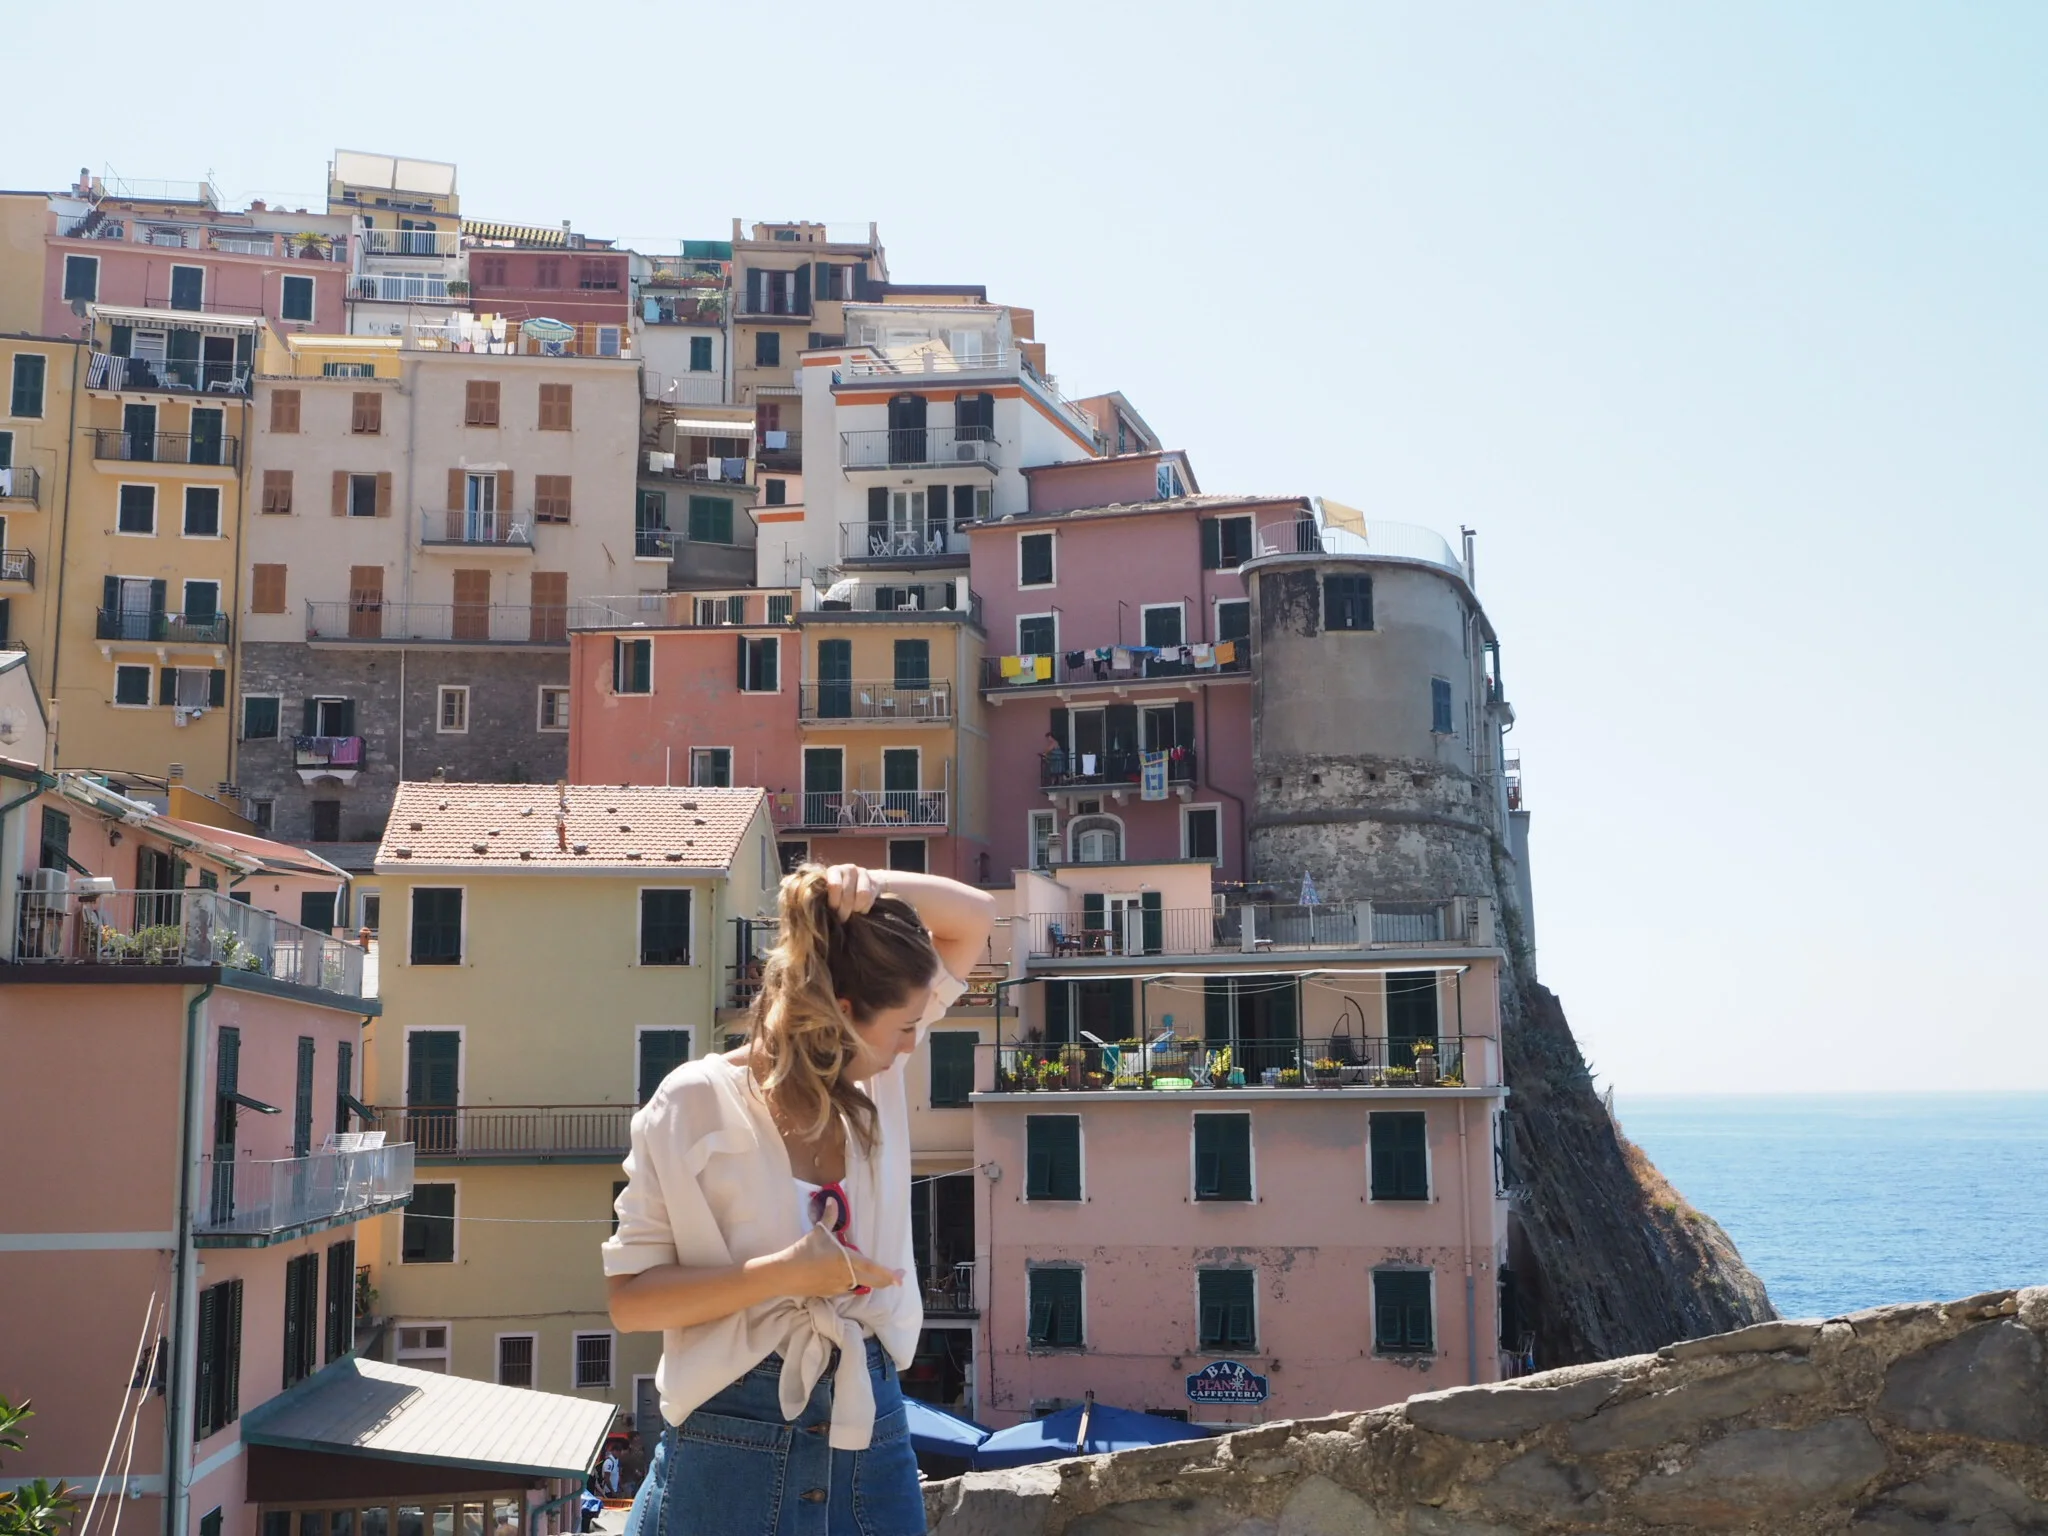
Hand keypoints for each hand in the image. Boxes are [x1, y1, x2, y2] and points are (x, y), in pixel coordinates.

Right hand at [773, 1222, 899, 1298]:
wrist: (785, 1274)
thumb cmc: (805, 1251)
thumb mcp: (818, 1232)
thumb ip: (828, 1217)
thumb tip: (832, 1200)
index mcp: (849, 1261)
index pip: (874, 1269)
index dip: (890, 1275)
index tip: (901, 1278)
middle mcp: (848, 1277)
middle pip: (873, 1283)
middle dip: (886, 1280)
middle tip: (896, 1278)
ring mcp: (838, 1288)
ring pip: (859, 1285)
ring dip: (867, 1281)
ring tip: (871, 1273)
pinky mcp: (828, 1293)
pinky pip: (846, 1288)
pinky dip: (851, 1283)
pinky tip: (847, 1276)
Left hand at [823, 864, 880, 920]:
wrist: (858, 884)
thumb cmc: (837, 893)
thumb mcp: (827, 893)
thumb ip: (821, 897)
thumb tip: (816, 908)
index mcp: (834, 870)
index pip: (835, 885)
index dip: (834, 901)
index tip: (833, 910)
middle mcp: (848, 868)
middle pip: (848, 894)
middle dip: (844, 910)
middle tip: (842, 917)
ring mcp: (862, 873)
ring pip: (862, 894)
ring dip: (856, 908)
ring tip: (851, 912)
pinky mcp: (874, 881)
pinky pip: (871, 898)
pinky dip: (865, 907)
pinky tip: (859, 908)